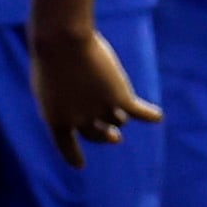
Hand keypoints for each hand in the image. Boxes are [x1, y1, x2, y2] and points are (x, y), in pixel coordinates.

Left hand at [26, 23, 160, 166]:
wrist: (62, 41)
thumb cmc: (50, 54)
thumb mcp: (50, 80)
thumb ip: (64, 97)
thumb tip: (81, 103)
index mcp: (56, 119)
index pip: (66, 146)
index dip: (74, 157)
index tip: (80, 165)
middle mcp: (79, 120)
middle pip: (96, 134)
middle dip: (105, 136)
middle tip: (114, 138)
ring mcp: (101, 110)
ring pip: (117, 118)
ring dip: (120, 115)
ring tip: (124, 108)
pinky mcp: (121, 97)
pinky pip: (138, 111)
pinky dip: (148, 115)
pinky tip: (156, 116)